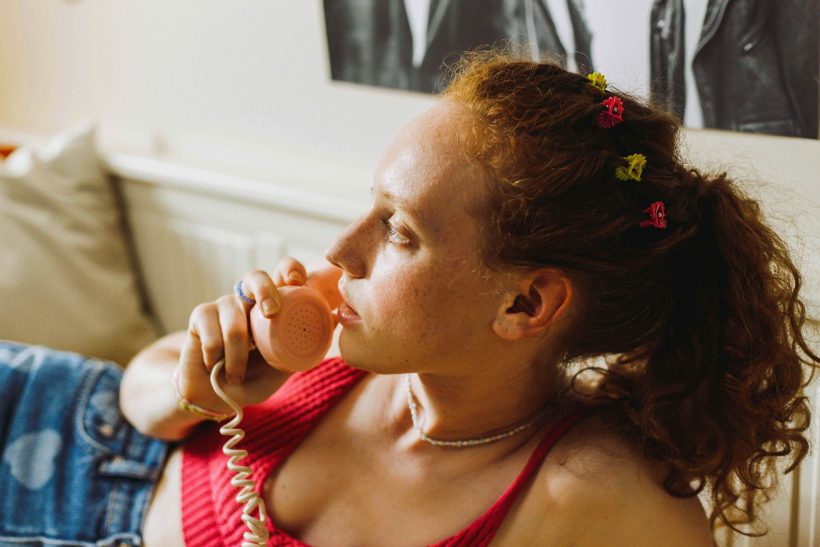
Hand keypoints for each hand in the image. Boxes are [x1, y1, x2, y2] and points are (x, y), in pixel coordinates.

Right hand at [175, 258, 311, 413]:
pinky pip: (211, 329)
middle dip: (265, 289)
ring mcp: (223, 305)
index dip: (290, 269)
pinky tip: (216, 367)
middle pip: (255, 276)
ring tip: (236, 375)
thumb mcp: (286, 363)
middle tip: (271, 312)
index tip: (297, 280)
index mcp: (273, 304)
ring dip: (237, 350)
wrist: (217, 396)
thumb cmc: (255, 377)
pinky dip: (217, 353)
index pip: (283, 272)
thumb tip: (336, 318)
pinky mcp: (200, 316)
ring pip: (233, 313)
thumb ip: (306, 344)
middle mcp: (249, 299)